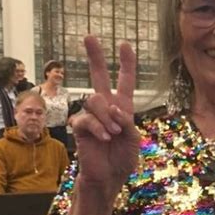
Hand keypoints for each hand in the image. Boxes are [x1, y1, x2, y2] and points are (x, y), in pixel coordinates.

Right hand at [72, 36, 140, 191]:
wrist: (110, 177)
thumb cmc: (123, 158)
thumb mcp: (134, 139)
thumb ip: (126, 121)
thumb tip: (113, 107)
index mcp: (122, 108)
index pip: (124, 81)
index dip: (126, 63)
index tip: (124, 44)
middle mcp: (106, 108)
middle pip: (98, 76)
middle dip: (95, 56)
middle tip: (89, 37)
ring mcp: (92, 116)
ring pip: (94, 99)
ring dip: (106, 115)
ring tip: (113, 133)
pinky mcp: (80, 128)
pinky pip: (86, 118)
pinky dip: (98, 127)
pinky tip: (105, 138)